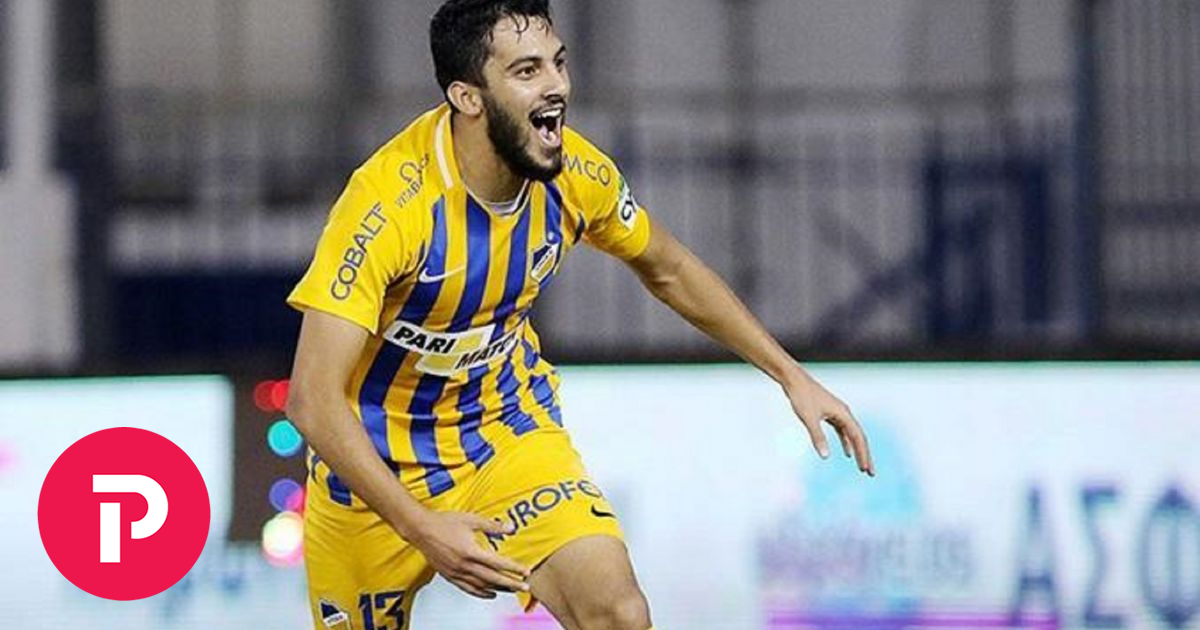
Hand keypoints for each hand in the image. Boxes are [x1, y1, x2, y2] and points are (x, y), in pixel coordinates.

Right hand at [406, 510, 530, 598]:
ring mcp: (456, 572)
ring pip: (481, 586)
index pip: (497, 563)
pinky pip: (468, 589)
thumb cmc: (444, 522)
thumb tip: (510, 527)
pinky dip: (481, 593)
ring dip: (499, 589)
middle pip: (492, 578)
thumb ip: (492, 525)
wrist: (421, 529)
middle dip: (511, 583)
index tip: (526, 571)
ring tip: (512, 590)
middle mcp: (464, 565)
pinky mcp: (449, 576)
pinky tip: (491, 594)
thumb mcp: (471, 520)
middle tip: (525, 587)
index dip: (513, 568)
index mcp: (470, 551)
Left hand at [784, 370, 874, 475]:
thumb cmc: (801, 397)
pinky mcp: (830, 413)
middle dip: (865, 455)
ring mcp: (837, 413)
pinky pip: (842, 431)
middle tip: (870, 473)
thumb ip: (818, 437)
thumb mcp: (809, 419)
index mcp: (843, 413)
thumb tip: (825, 456)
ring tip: (862, 466)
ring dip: (857, 450)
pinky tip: (847, 453)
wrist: (794, 380)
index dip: (863, 454)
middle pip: (859, 437)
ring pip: (852, 435)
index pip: (858, 437)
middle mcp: (844, 413)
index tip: (866, 470)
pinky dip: (846, 442)